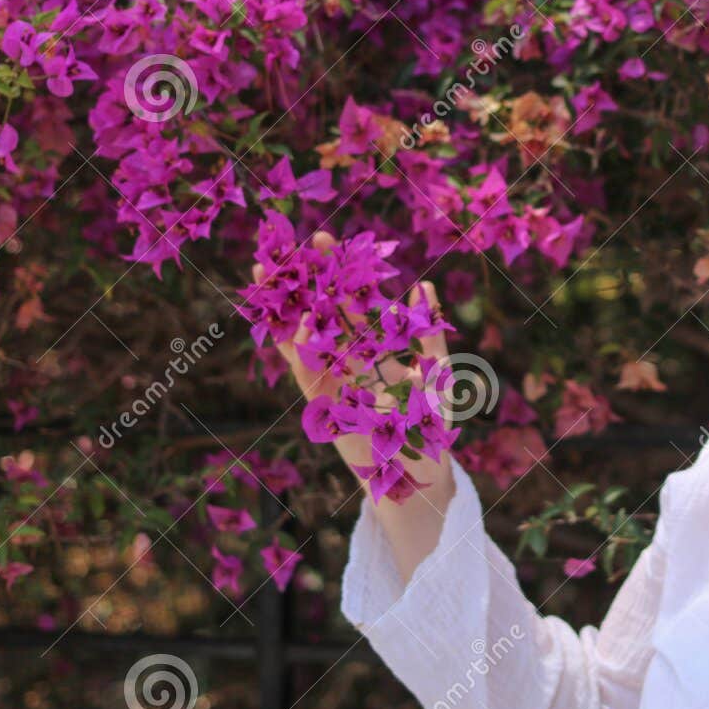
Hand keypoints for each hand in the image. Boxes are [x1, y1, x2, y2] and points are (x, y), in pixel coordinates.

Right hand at [252, 230, 450, 414]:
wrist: (417, 469)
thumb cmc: (431, 421)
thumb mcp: (437, 369)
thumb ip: (429, 330)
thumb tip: (425, 286)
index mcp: (373, 343)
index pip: (351, 298)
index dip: (338, 270)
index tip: (327, 240)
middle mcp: (348, 355)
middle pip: (323, 308)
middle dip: (308, 277)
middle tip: (296, 244)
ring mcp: (331, 375)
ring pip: (303, 333)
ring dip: (287, 305)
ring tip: (271, 273)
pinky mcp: (320, 399)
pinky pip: (304, 368)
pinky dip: (299, 346)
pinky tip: (297, 320)